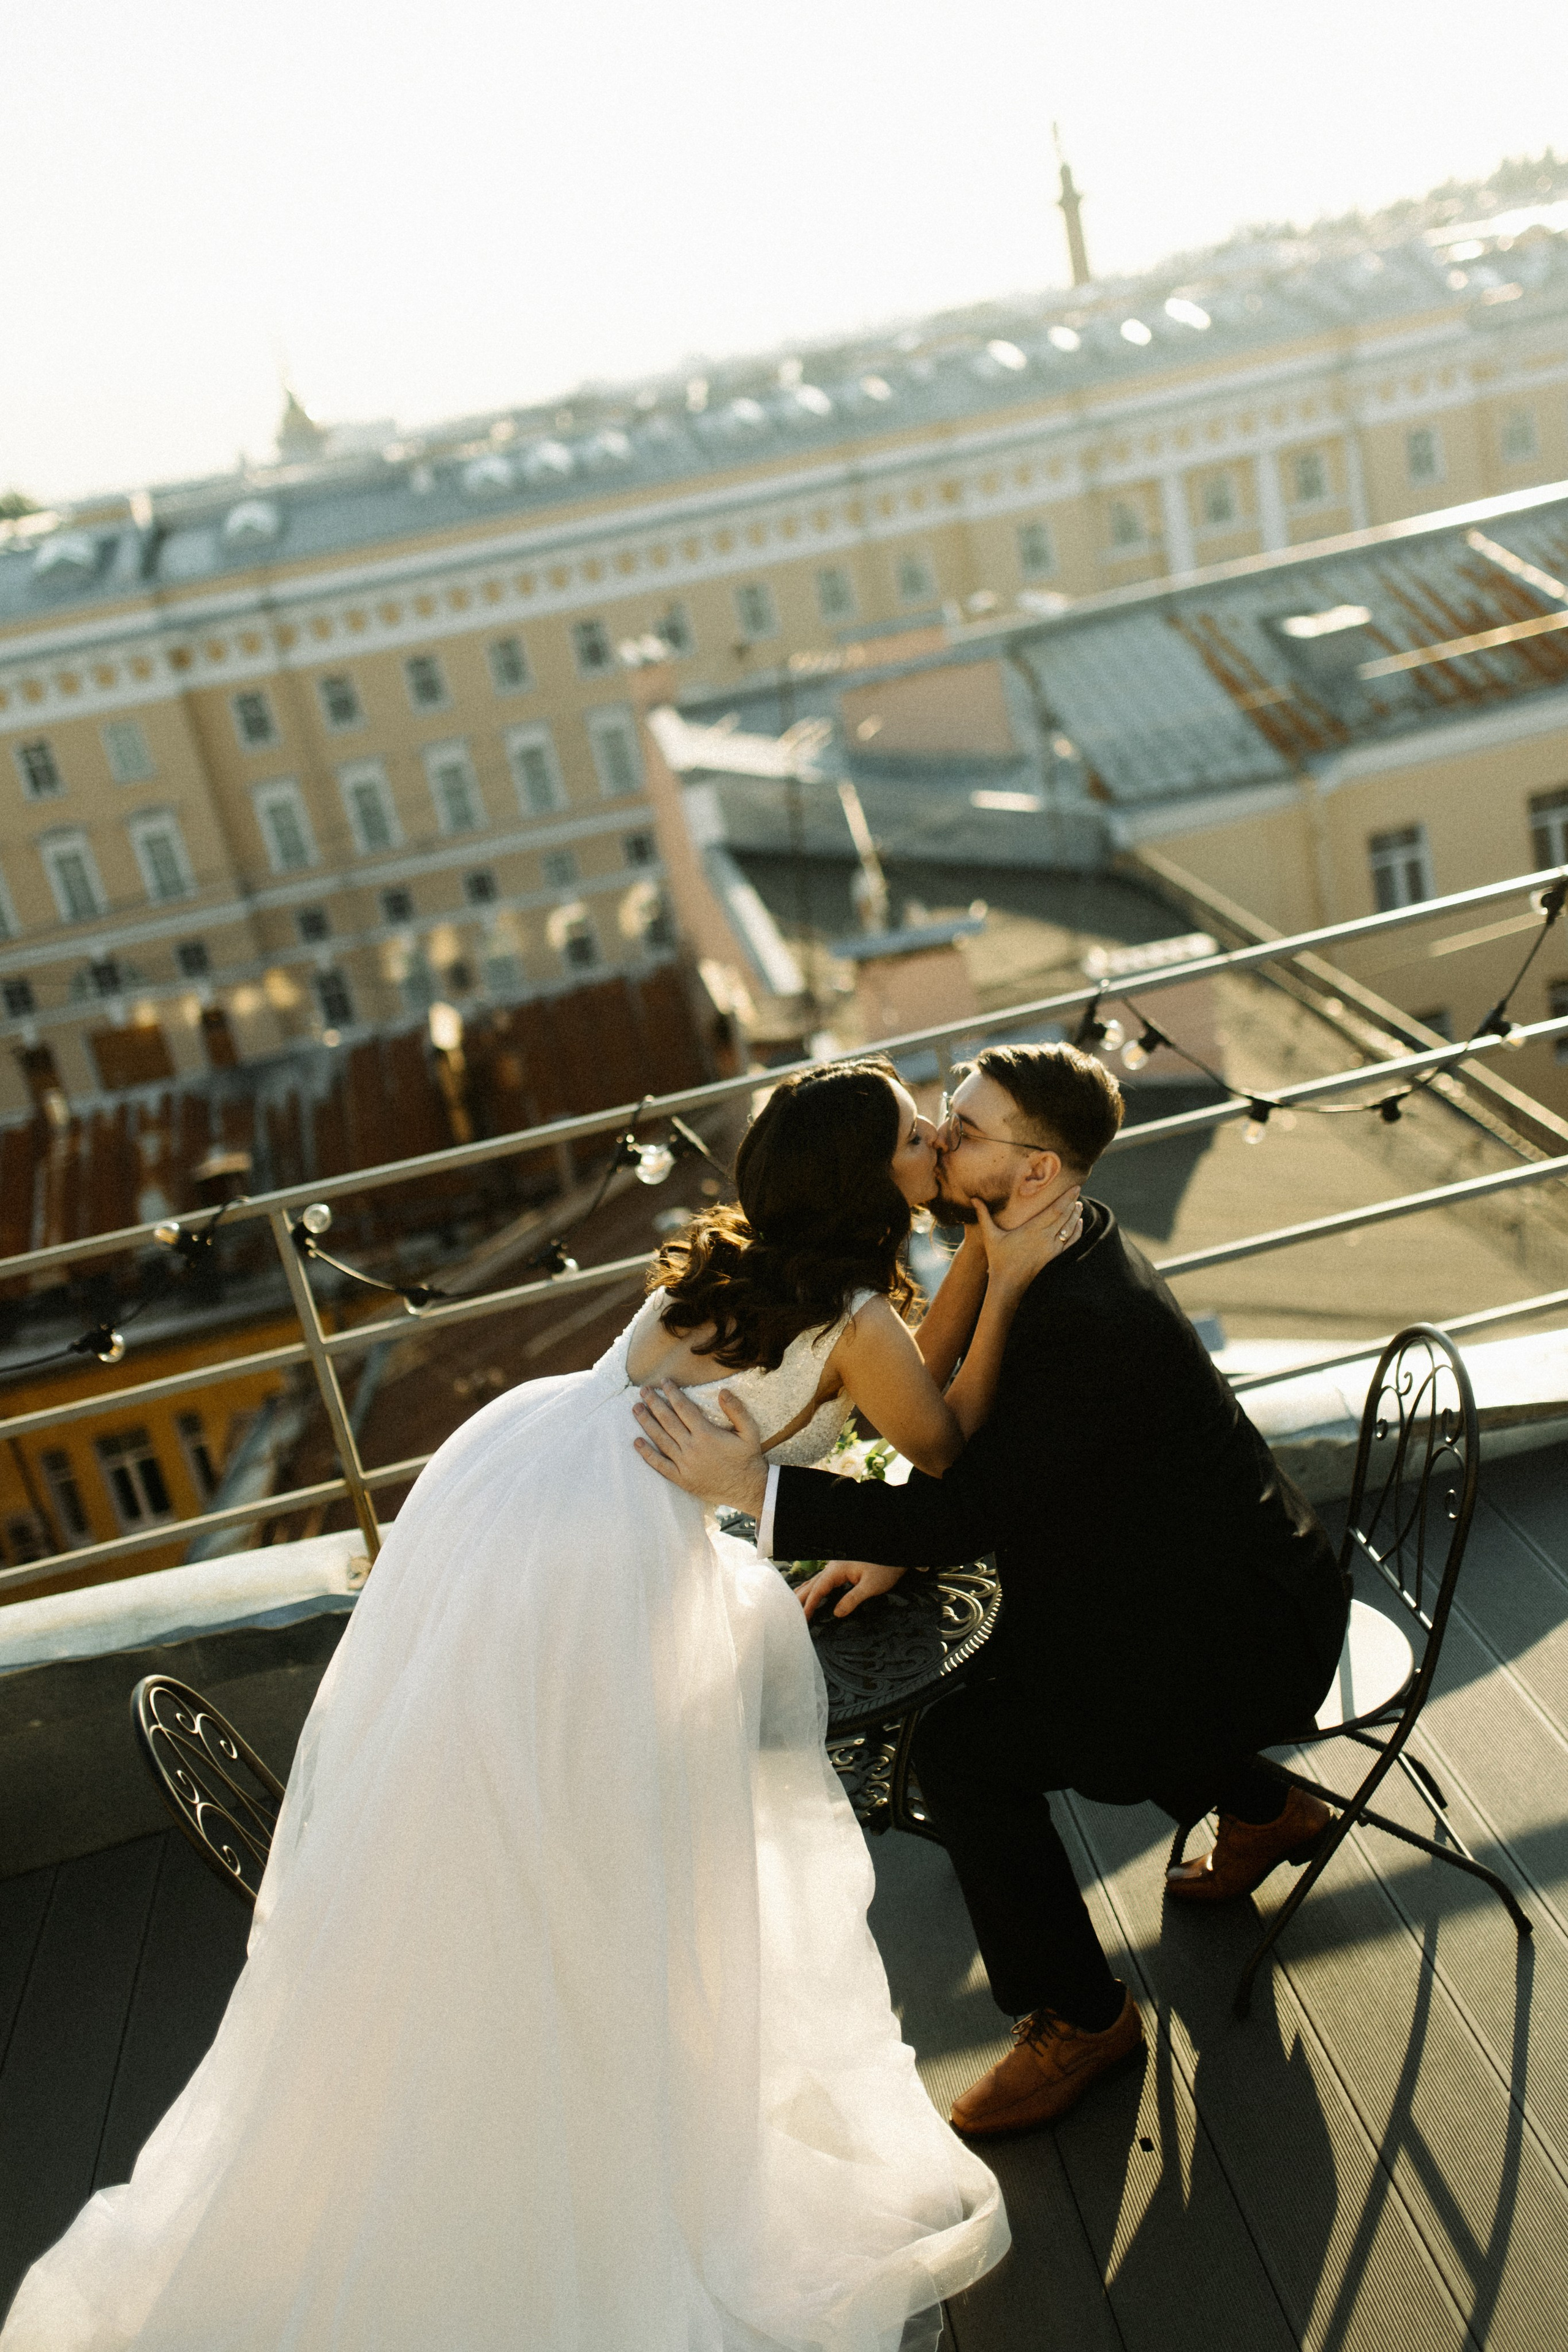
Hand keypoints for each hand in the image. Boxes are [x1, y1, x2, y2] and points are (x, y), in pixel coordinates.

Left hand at [633, 1381, 768, 1515]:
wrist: (748, 1489)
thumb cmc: (748, 1458)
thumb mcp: (750, 1431)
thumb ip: (737, 1410)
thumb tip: (723, 1392)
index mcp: (706, 1434)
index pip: (683, 1408)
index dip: (672, 1393)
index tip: (663, 1382)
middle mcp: (692, 1448)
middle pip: (667, 1421)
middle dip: (654, 1403)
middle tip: (643, 1391)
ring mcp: (685, 1464)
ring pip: (661, 1439)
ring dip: (646, 1423)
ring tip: (636, 1409)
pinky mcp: (681, 1479)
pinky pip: (660, 1465)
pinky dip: (647, 1454)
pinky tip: (637, 1442)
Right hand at [797, 1557, 907, 1620]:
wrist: (894, 1554)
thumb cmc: (885, 1568)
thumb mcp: (871, 1586)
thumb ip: (853, 1599)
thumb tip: (837, 1613)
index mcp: (837, 1569)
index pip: (818, 1589)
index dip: (809, 1605)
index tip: (802, 1618)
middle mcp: (833, 1566)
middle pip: (812, 1584)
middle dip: (800, 1599)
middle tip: (789, 1614)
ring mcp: (836, 1566)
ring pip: (816, 1581)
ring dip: (806, 1593)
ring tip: (794, 1605)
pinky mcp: (841, 1569)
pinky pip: (823, 1580)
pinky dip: (814, 1589)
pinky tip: (811, 1593)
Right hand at [976, 1187, 1081, 1296]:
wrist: (1008, 1284)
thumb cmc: (998, 1258)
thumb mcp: (990, 1235)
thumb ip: (983, 1215)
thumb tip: (973, 1198)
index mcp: (1032, 1229)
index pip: (1055, 1210)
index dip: (1066, 1198)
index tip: (1074, 1188)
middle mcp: (1044, 1238)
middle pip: (1065, 1216)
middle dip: (1072, 1202)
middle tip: (1077, 1190)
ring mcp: (1051, 1248)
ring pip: (1068, 1228)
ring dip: (1075, 1215)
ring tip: (1079, 1204)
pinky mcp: (1054, 1257)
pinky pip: (1070, 1242)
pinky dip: (1076, 1232)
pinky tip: (1078, 1223)